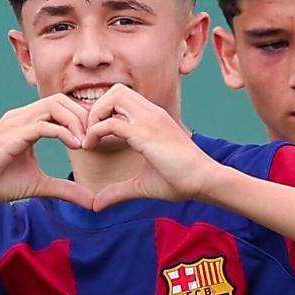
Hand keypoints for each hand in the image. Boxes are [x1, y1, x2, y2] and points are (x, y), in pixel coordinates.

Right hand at [0, 95, 93, 209]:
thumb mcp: (39, 185)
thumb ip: (65, 189)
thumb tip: (90, 202)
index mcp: (28, 122)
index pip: (61, 105)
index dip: (81, 118)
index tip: (94, 139)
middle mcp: (21, 117)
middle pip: (60, 99)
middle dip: (82, 116)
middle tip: (94, 139)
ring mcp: (14, 123)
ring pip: (53, 106)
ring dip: (75, 121)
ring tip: (85, 143)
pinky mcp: (10, 136)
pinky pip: (42, 125)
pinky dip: (62, 132)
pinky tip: (75, 145)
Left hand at [82, 84, 220, 208]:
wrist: (205, 181)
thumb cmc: (180, 181)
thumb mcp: (142, 184)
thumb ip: (118, 191)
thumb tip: (96, 205)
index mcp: (153, 118)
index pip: (122, 98)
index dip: (103, 113)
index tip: (94, 138)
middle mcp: (151, 113)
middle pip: (116, 90)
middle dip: (96, 108)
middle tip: (89, 133)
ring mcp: (149, 120)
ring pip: (113, 96)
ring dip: (95, 115)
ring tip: (90, 138)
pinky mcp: (145, 134)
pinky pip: (111, 123)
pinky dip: (95, 132)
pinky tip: (91, 148)